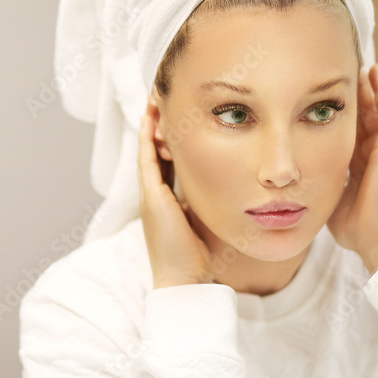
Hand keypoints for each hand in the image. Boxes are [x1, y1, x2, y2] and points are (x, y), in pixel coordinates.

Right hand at [137, 96, 212, 288]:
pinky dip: (148, 137)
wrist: (182, 280)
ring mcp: (150, 195)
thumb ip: (207, 202)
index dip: (168, 138)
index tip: (174, 116)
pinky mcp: (152, 197)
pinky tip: (152, 118)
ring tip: (155, 98)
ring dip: (150, 124)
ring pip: (147, 150)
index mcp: (165, 199)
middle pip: (153, 150)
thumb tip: (229, 187)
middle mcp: (154, 194)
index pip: (166, 160)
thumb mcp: (202, 220)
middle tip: (160, 98)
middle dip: (157, 124)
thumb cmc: (195, 257)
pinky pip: (147, 159)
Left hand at [327, 63, 377, 272]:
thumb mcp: (332, 199)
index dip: (344, 116)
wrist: (375, 235)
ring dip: (370, 87)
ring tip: (363, 66)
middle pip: (365, 117)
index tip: (334, 100)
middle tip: (348, 73)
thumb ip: (322, 187)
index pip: (352, 135)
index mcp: (361, 168)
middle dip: (358, 96)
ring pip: (377, 109)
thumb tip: (301, 186)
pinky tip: (376, 72)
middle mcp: (374, 155)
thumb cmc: (354, 227)